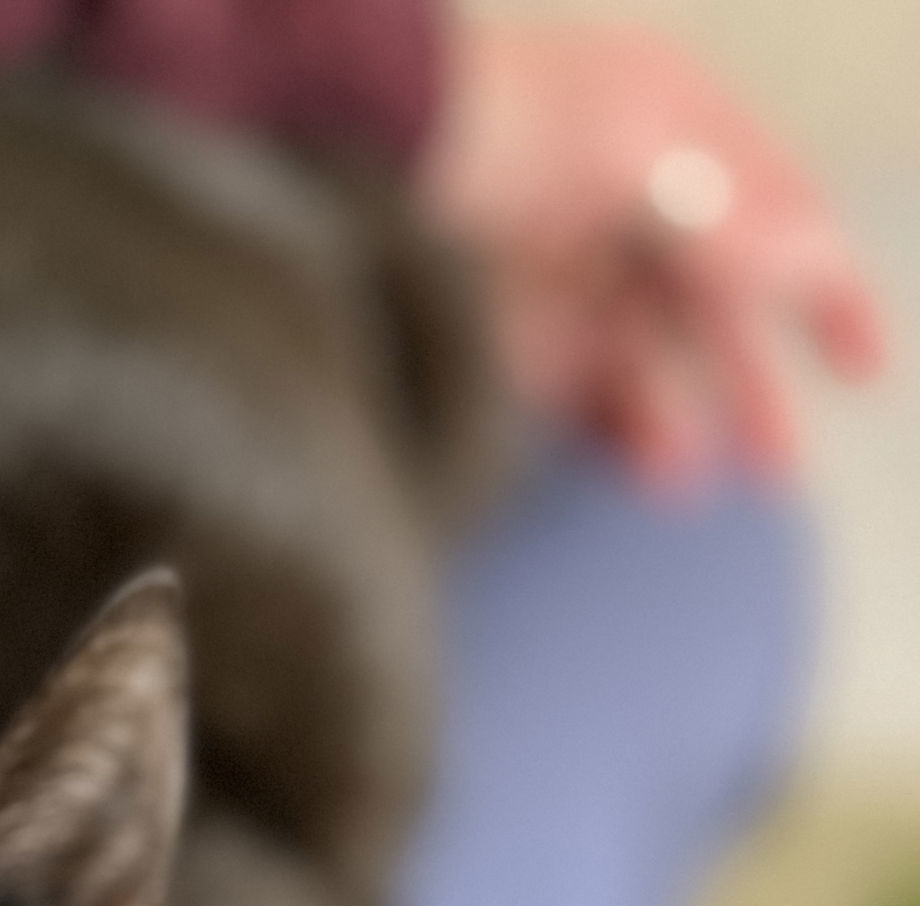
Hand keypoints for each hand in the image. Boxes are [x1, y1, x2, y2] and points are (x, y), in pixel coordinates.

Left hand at [420, 21, 885, 486]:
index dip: (826, 290)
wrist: (354, 141)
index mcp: (677, 133)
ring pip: (642, 362)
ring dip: (673, 419)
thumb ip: (726, 214)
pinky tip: (634, 468)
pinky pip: (573, 394)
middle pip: (710, 309)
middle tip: (777, 467)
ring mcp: (565, 269)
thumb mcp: (633, 148)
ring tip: (685, 481)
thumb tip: (813, 262)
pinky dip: (606, 431)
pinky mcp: (502, 330)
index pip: (777, 216)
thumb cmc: (496, 113)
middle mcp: (628, 204)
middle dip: (747, 385)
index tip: (863, 365)